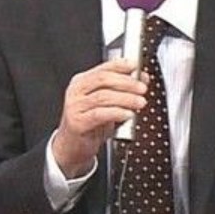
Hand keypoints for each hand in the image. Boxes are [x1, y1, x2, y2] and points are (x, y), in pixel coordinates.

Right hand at [50, 58, 145, 177]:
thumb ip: (122, 91)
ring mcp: (75, 107)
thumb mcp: (106, 105)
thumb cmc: (90, 124)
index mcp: (81, 82)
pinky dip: (117, 113)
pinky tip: (128, 114)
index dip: (120, 66)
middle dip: (126, 83)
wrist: (72, 148)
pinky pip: (100, 114)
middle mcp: (76, 92)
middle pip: (103, 80)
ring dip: (126, 98)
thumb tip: (142, 79)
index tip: (135, 66)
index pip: (102, 69)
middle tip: (142, 88)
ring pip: (103, 96)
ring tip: (140, 102)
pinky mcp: (77, 122)